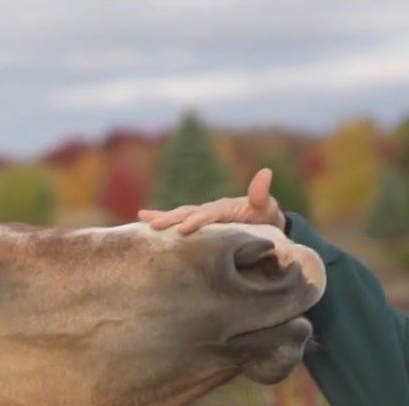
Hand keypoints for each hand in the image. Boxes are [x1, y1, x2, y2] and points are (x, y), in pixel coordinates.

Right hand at [137, 168, 285, 234]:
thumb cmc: (264, 218)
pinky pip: (177, 222)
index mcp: (223, 208)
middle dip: (171, 219)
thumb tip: (266, 172)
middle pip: (186, 213)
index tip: (184, 230)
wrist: (262, 224)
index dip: (196, 221)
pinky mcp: (195, 223)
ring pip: (178, 216)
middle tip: (155, 226)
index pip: (207, 214)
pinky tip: (142, 222)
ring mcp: (200, 216)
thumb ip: (261, 194)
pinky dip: (161, 220)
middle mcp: (208, 210)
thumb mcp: (266, 207)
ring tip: (143, 219)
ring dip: (162, 218)